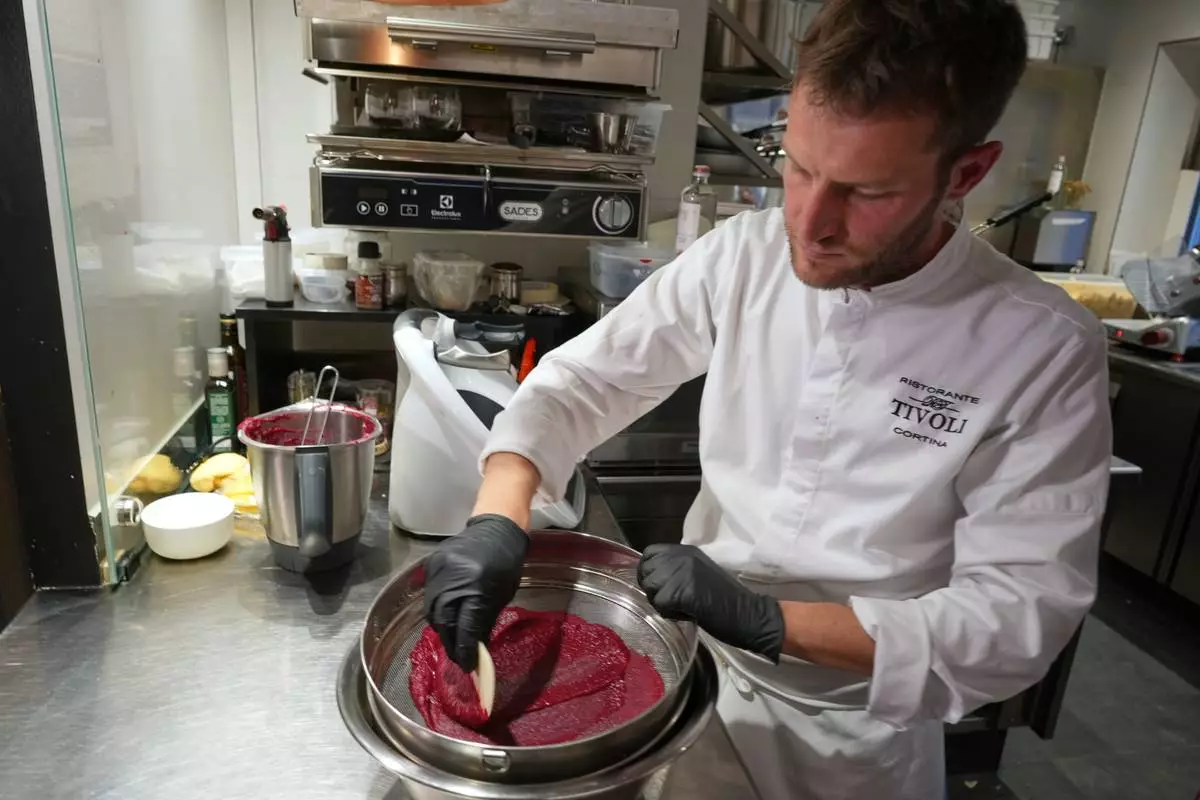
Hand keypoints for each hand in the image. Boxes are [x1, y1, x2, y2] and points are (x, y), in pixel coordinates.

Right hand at [424, 514, 527, 671]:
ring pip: (432, 611)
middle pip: (443, 622)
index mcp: (477, 587)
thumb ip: (485, 621)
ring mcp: (439, 571)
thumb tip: (474, 648)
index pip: (465, 628)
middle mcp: (454, 579)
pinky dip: (437, 610)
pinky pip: (429, 596)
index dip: (464, 650)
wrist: (495, 528)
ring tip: (452, 638)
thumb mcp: (502, 595)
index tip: (467, 665)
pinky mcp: (431, 565)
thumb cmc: (506, 562)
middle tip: (458, 655)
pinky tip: (446, 615)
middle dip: (450, 643)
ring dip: (442, 628)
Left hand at [637, 544, 784, 662]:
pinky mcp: (683, 591)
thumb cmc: (726, 598)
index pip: (650, 553)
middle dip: (654, 589)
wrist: (749, 613)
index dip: (649, 571)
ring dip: (661, 603)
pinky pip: (660, 603)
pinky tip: (685, 614)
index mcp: (686, 550)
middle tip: (671, 602)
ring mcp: (682, 572)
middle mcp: (681, 556)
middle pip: (646, 571)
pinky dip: (669, 613)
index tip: (659, 587)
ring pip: (651, 588)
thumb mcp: (699, 573)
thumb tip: (654, 577)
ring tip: (680, 608)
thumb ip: (678, 570)